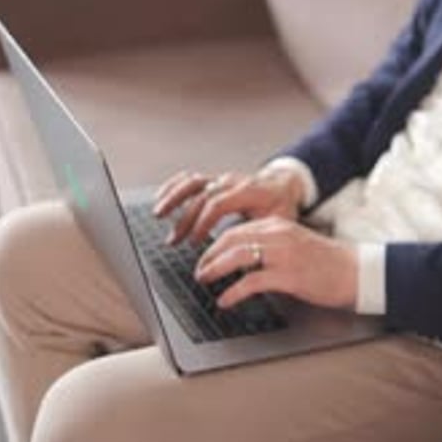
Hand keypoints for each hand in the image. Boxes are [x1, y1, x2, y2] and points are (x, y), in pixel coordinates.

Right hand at [153, 164, 306, 244]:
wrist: (283, 186)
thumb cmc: (281, 207)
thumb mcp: (279, 223)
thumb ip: (261, 237)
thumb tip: (246, 261)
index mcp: (249, 191)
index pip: (218, 203)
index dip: (203, 222)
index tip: (194, 242)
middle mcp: (232, 182)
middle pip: (202, 196)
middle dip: (185, 219)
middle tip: (174, 241)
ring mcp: (220, 180)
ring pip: (192, 183)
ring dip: (173, 198)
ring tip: (159, 214)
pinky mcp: (212, 181)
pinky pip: (189, 180)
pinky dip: (173, 188)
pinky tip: (160, 198)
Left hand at [195, 216, 357, 310]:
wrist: (357, 271)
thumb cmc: (327, 263)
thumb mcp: (294, 245)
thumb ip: (269, 247)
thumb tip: (241, 260)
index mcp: (278, 226)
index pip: (237, 230)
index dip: (215, 245)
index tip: (204, 257)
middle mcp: (278, 236)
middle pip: (231, 241)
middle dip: (209, 256)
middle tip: (198, 271)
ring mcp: (283, 255)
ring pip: (237, 257)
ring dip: (215, 270)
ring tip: (204, 281)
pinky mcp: (290, 276)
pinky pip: (252, 282)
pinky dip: (233, 292)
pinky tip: (225, 301)